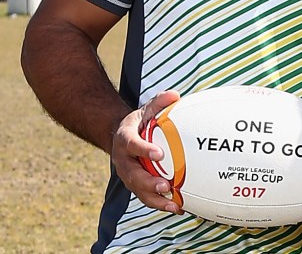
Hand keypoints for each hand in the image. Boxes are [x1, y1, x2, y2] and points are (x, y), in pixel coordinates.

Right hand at [112, 90, 181, 213]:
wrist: (123, 137)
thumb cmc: (140, 122)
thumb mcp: (147, 109)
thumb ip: (159, 101)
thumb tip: (175, 95)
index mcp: (124, 139)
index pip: (131, 144)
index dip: (143, 150)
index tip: (159, 154)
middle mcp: (123, 160)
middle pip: (132, 174)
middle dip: (148, 182)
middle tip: (165, 186)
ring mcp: (128, 175)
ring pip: (138, 190)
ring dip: (155, 199)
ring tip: (173, 204)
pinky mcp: (136, 185)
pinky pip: (146, 197)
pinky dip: (161, 203)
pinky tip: (178, 208)